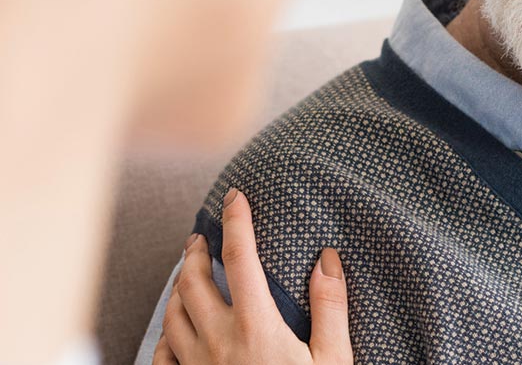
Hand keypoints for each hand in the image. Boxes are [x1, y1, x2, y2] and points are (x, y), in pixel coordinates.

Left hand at [153, 188, 353, 364]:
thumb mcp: (334, 360)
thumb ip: (330, 306)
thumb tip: (327, 258)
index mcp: (257, 327)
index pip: (240, 258)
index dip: (236, 221)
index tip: (235, 196)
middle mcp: (218, 343)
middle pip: (193, 282)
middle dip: (195, 251)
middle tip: (201, 236)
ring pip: (172, 315)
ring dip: (179, 287)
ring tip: (188, 274)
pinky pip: (163, 356)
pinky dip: (167, 334)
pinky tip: (176, 330)